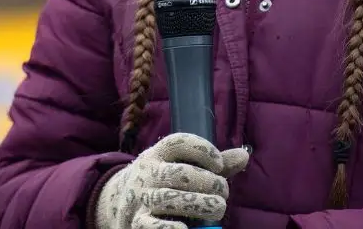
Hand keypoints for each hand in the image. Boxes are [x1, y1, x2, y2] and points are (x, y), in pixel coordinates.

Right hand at [94, 133, 249, 228]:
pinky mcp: (136, 222)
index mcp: (158, 154)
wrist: (118, 203)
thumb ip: (214, 163)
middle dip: (209, 183)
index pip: (178, 142)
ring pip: (168, 199)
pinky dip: (169, 228)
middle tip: (222, 192)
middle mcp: (147, 173)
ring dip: (199, 205)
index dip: (203, 150)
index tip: (219, 164)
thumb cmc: (164, 182)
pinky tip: (186, 228)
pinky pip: (150, 226)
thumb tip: (244, 155)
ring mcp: (140, 198)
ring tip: (217, 209)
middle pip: (179, 174)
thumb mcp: (184, 166)